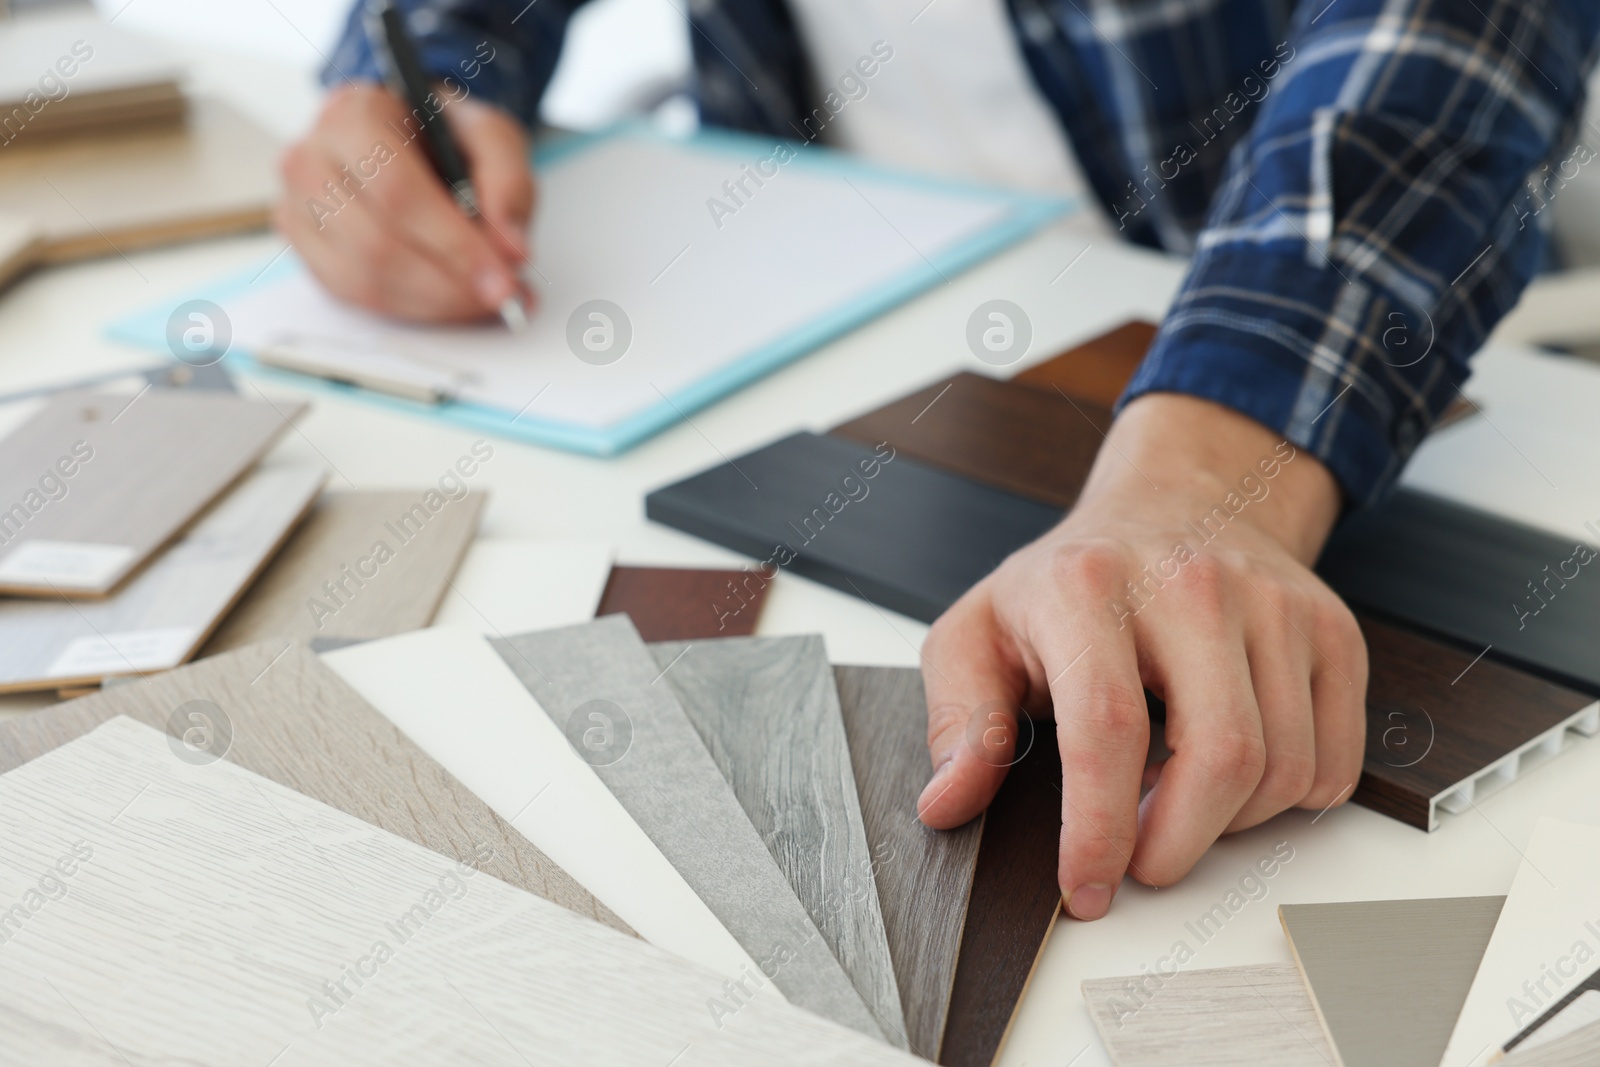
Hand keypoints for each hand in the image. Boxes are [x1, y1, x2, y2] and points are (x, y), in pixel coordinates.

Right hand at [276, 83, 534, 321]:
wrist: (408, 134)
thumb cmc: (445, 134)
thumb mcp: (492, 136)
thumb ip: (509, 182)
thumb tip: (512, 249)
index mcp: (355, 114)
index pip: (396, 190)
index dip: (453, 243)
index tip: (504, 277)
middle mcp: (312, 158)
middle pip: (375, 243)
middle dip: (449, 283)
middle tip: (503, 297)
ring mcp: (298, 206)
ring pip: (362, 277)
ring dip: (434, 302)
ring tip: (486, 300)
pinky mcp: (305, 247)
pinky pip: (354, 294)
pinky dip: (412, 307)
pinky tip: (451, 301)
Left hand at [917, 393, 1366, 918]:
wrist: (1179, 502)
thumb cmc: (1074, 580)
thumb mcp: (980, 630)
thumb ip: (960, 719)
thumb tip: (950, 802)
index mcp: (1090, 586)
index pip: (1106, 727)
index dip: (1098, 828)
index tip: (1085, 885)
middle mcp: (1193, 584)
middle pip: (1220, 756)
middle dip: (1178, 844)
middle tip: (1138, 865)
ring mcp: (1274, 604)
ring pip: (1284, 769)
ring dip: (1228, 822)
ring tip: (1175, 800)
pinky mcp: (1331, 631)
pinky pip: (1334, 760)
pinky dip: (1289, 799)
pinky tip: (1234, 775)